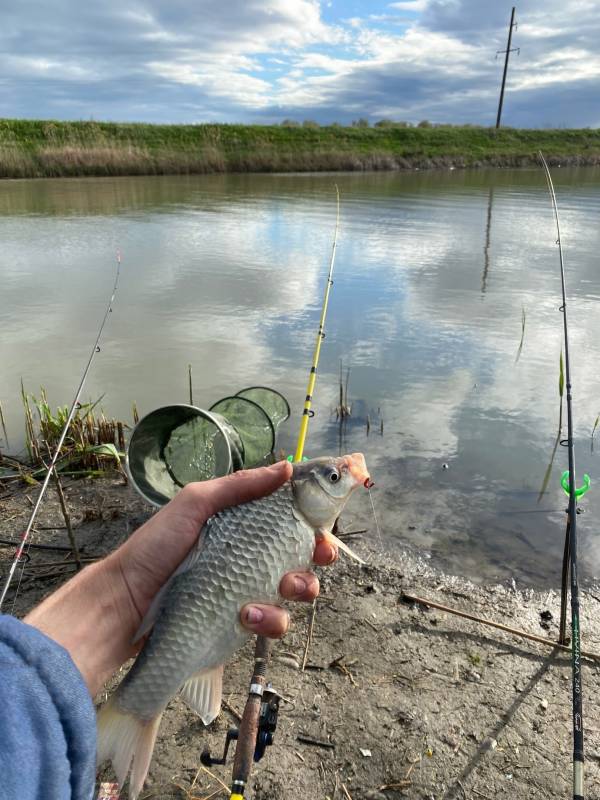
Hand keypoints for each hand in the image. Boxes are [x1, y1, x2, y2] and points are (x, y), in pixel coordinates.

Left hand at [25, 461, 336, 695]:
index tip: (327, 519)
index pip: (292, 519)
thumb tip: (286, 467)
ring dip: (299, 588)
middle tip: (318, 555)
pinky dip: (268, 619)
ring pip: (297, 591)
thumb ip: (241, 486)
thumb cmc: (157, 546)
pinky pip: (273, 623)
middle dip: (319, 555)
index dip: (316, 519)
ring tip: (281, 588)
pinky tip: (246, 615)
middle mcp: (252, 557)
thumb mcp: (196, 503)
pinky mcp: (242, 624)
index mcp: (245, 526)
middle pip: (305, 555)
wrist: (126, 603)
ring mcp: (249, 591)